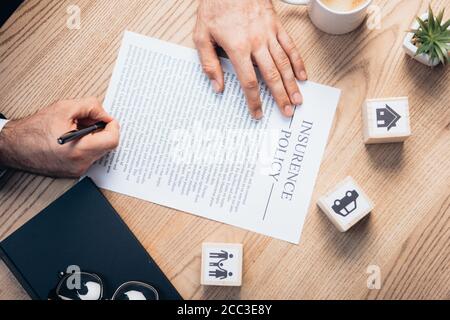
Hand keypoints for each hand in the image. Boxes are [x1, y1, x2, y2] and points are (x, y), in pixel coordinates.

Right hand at [0, 97, 119, 177]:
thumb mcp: (65, 108)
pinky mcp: (73, 172)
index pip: (112, 140)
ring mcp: (77, 170)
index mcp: (80, 149)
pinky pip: (89, 156)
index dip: (113, 126)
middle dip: (101, 129)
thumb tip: (104, 114)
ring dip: (93, 137)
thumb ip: (91, 107)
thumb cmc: (33, 130)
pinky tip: (72, 138)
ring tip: (76, 128)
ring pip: (98, 151)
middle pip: (107, 145)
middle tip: (87, 120)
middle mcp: (80, 164)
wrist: (14, 146)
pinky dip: (86, 145)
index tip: (108, 119)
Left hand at [194, 0, 306, 118]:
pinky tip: (303, 75)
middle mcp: (256, 43)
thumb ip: (209, 63)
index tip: (257, 113)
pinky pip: (290, 46)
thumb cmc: (215, 6)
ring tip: (298, 100)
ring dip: (292, 84)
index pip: (248, 81)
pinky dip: (298, 62)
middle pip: (271, 76)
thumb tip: (217, 86)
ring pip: (284, 64)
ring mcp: (269, 34)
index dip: (254, 100)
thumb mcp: (201, 35)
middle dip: (279, 97)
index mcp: (237, 48)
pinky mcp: (276, 26)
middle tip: (286, 112)